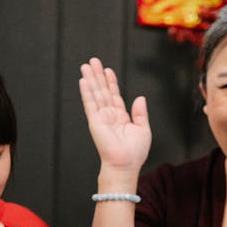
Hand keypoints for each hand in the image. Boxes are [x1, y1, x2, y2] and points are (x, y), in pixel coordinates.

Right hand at [79, 57, 150, 175]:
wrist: (125, 164)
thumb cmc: (135, 153)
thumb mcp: (143, 130)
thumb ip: (140, 113)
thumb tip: (140, 98)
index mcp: (121, 118)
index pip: (115, 96)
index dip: (111, 82)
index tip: (108, 71)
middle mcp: (110, 116)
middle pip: (103, 91)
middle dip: (98, 76)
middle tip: (94, 61)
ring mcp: (101, 118)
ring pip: (95, 94)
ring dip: (91, 79)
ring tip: (86, 65)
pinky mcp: (94, 122)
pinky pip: (90, 104)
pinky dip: (86, 92)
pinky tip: (83, 81)